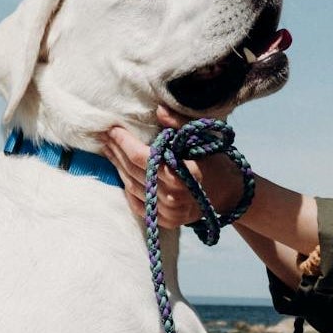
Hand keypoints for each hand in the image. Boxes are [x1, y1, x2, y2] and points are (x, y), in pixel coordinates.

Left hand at [103, 108, 238, 228]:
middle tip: (103, 135)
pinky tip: (120, 171)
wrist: (229, 193)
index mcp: (184, 175)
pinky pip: (138, 203)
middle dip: (116, 151)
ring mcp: (170, 213)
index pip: (143, 158)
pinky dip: (127, 187)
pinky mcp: (166, 221)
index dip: (124, 142)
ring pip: (132, 187)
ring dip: (118, 166)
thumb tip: (159, 110)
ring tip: (109, 149)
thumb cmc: (215, 161)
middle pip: (134, 172)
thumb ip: (180, 125)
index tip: (112, 128)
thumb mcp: (202, 139)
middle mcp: (175, 197)